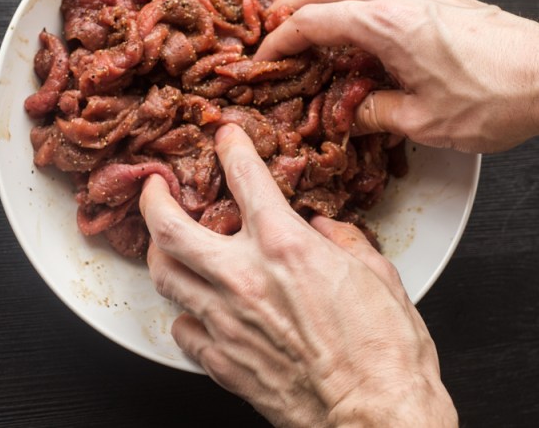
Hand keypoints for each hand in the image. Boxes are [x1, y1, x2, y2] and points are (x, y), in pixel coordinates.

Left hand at [140, 124, 457, 426]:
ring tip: (165, 244)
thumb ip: (344, 241)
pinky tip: (196, 309)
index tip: (226, 139)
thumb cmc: (384, 351)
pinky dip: (185, 312)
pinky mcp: (220, 362)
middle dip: (154, 199)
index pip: (244, 178)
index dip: (231, 149)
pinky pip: (182, 328)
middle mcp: (244, 278)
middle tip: (154, 187)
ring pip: (164, 276)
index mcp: (285, 247)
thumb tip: (324, 229)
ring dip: (160, 253)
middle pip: (170, 228)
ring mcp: (225, 321)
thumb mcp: (378, 275)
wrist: (376, 414)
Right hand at [255, 0, 538, 151]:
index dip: (280, 38)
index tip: (265, 55)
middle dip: (293, 7)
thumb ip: (375, 116)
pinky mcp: (440, 5)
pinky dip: (357, 13)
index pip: (313, 20)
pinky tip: (360, 44)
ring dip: (326, 6)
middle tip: (274, 31)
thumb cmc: (499, 95)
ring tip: (311, 38)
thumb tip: (351, 116)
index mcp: (386, 24)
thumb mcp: (424, 122)